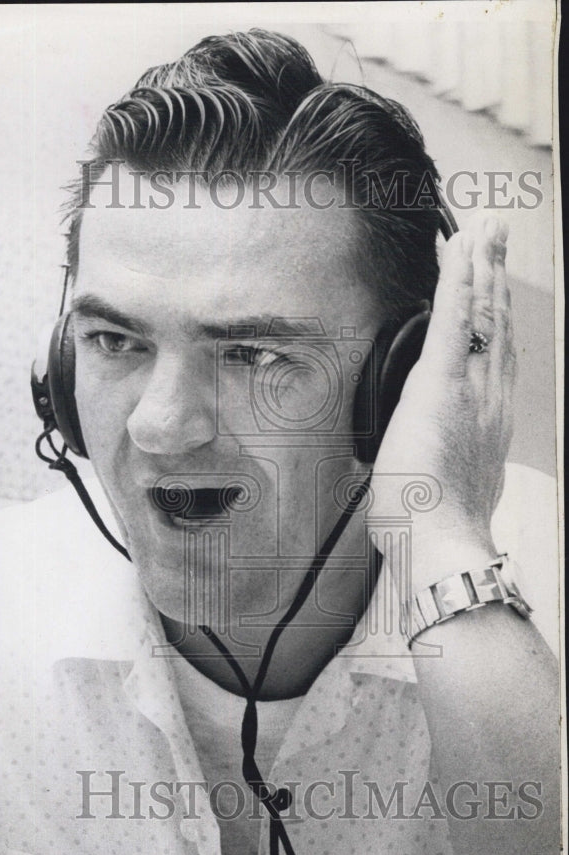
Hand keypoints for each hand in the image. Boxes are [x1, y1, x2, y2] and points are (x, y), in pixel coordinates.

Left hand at [367, 213, 515, 580]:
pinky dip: (456, 284)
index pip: (494, 352)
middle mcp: (492, 398)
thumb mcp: (453, 485)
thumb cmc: (436, 525)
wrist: (440, 544)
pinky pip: (451, 323)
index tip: (489, 283)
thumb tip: (444, 457)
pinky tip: (456, 253)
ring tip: (480, 231)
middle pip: (496, 322)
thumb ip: (454, 460)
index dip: (492, 312)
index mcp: (490, 420)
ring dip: (479, 267)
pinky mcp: (442, 386)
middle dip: (494, 274)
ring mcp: (472, 389)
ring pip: (480, 314)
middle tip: (493, 235)